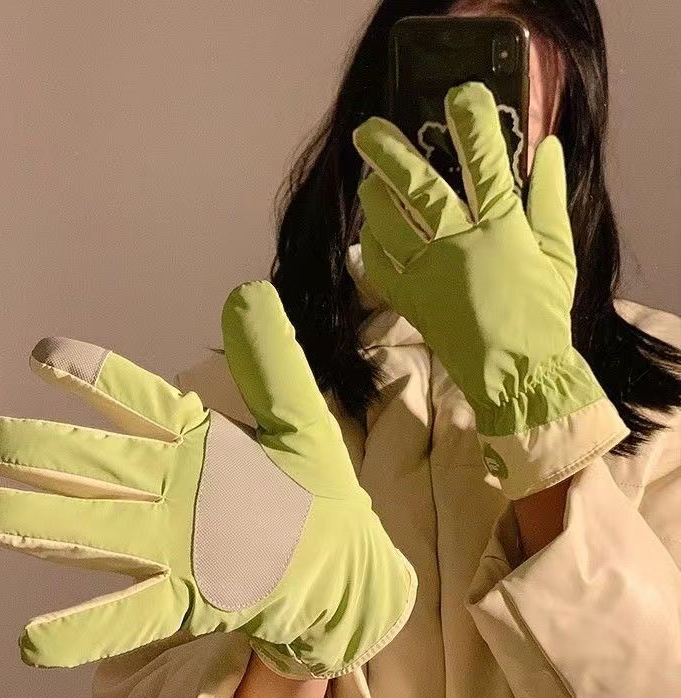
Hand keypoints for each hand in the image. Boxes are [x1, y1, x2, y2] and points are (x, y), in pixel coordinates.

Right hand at [0, 281, 416, 677]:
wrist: (341, 561)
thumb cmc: (312, 486)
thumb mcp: (299, 416)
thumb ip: (272, 360)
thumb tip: (246, 292)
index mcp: (196, 441)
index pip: (138, 402)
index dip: (95, 377)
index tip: (44, 355)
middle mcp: (173, 489)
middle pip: (101, 465)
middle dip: (44, 452)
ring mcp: (177, 545)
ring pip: (100, 531)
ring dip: (46, 525)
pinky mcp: (191, 598)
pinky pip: (133, 612)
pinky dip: (86, 627)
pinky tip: (34, 640)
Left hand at [352, 81, 627, 497]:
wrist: (516, 372)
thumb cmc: (542, 313)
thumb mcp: (559, 254)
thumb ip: (551, 200)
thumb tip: (546, 149)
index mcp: (501, 230)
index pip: (486, 163)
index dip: (472, 123)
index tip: (459, 96)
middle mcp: (458, 245)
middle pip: (419, 187)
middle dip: (390, 153)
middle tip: (367, 130)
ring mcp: (428, 274)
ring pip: (389, 223)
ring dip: (374, 197)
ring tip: (367, 181)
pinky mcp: (411, 300)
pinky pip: (380, 265)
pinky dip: (371, 244)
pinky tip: (369, 230)